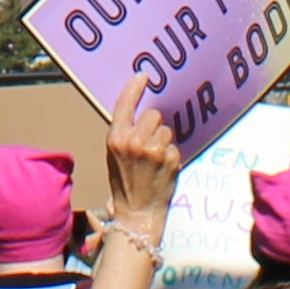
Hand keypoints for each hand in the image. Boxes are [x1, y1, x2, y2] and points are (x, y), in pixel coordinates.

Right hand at [95, 79, 179, 224]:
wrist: (137, 212)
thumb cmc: (125, 182)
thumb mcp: (114, 155)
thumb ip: (124, 133)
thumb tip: (141, 111)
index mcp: (116, 139)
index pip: (125, 104)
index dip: (135, 88)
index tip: (143, 77)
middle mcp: (134, 142)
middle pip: (154, 115)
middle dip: (154, 126)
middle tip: (148, 144)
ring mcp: (154, 150)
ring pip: (167, 130)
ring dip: (164, 141)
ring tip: (154, 160)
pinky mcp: (171, 159)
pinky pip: (175, 146)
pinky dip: (171, 155)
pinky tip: (162, 169)